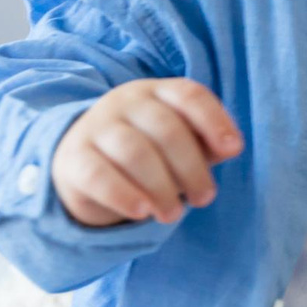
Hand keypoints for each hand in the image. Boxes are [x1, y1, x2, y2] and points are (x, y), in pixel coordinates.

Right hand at [52, 78, 244, 227]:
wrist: (84, 168)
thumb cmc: (148, 155)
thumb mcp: (180, 146)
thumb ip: (207, 144)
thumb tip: (231, 146)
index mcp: (157, 93)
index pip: (189, 95)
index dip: (214, 120)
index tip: (233, 149)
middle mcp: (125, 102)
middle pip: (166, 129)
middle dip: (192, 168)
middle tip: (204, 199)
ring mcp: (96, 127)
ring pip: (135, 152)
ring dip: (162, 188)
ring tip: (173, 214)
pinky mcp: (72, 158)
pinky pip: (98, 175)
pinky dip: (124, 195)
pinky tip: (142, 212)